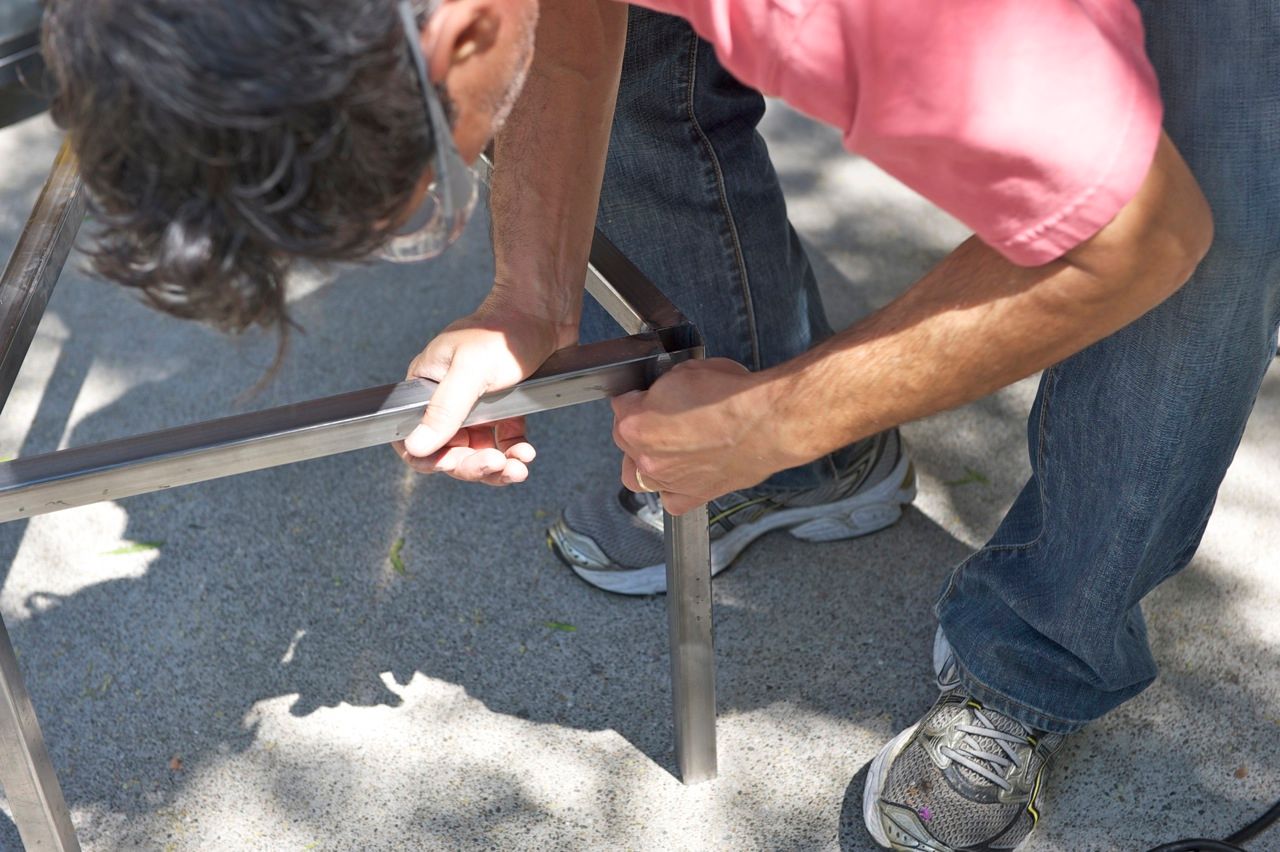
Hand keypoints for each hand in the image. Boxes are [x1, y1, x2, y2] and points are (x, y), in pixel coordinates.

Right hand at [393, 288, 576, 484]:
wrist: (544, 314)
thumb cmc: (502, 331)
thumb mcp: (470, 370)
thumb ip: (444, 410)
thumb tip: (416, 445)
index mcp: (426, 386)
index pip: (413, 435)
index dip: (430, 457)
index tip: (452, 463)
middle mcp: (447, 400)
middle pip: (450, 450)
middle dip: (474, 465)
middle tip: (497, 465)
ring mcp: (476, 407)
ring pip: (479, 452)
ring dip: (497, 466)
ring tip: (518, 466)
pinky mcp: (502, 409)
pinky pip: (502, 442)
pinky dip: (513, 451)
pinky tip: (526, 452)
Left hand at [611, 358, 792, 514]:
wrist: (768, 422)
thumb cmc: (733, 396)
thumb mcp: (686, 371)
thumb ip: (662, 385)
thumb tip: (661, 390)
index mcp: (636, 423)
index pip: (620, 406)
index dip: (634, 397)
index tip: (644, 395)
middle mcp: (647, 457)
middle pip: (625, 441)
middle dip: (639, 427)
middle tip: (659, 417)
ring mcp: (668, 481)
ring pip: (639, 477)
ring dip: (645, 461)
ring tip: (663, 448)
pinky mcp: (693, 496)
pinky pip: (670, 500)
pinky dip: (671, 489)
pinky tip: (681, 474)